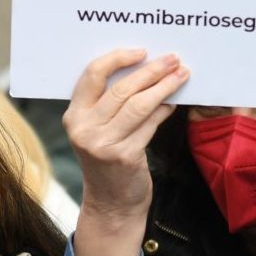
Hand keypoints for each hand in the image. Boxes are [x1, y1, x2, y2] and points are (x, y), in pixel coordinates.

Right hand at [65, 47, 189, 255]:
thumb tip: (144, 68)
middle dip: (151, 70)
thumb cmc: (107, 160)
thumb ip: (109, 103)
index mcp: (74, 115)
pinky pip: (149, 124)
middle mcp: (84, 128)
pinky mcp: (124, 156)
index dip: (118, 58)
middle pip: (121, 88)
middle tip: (172, 59)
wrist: (111, 204)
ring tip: (181, 75)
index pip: (93, 75)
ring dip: (164, 87)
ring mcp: (103, 144)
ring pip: (138, 104)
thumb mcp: (97, 130)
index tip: (142, 51)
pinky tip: (174, 102)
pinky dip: (164, 110)